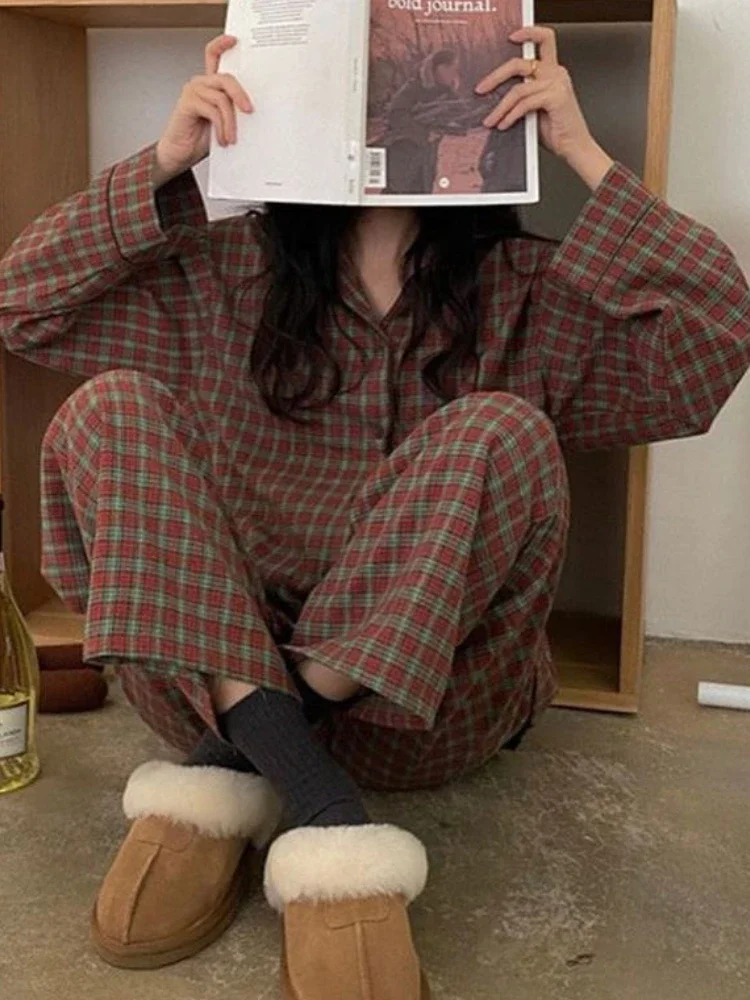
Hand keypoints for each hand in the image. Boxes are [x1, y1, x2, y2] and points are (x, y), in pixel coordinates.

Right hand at [154, 34, 252, 185]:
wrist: (181, 154)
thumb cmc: (201, 138)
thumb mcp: (224, 122)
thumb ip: (233, 111)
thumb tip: (253, 110)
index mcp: (210, 85)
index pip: (214, 56)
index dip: (222, 44)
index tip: (234, 40)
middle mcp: (201, 84)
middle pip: (226, 78)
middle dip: (241, 95)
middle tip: (250, 111)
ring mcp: (193, 92)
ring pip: (221, 98)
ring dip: (231, 121)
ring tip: (232, 138)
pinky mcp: (187, 103)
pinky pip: (212, 110)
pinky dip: (221, 126)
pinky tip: (222, 139)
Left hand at [475, 26, 613, 189]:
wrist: (574, 147)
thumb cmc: (556, 130)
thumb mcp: (534, 108)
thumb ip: (522, 95)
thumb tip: (496, 95)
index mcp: (553, 71)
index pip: (544, 40)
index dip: (528, 33)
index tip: (511, 37)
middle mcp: (556, 73)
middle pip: (519, 63)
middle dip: (496, 76)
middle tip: (481, 89)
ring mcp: (557, 83)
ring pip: (518, 89)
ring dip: (500, 108)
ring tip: (490, 121)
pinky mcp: (556, 97)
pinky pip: (525, 103)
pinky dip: (511, 115)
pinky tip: (503, 125)